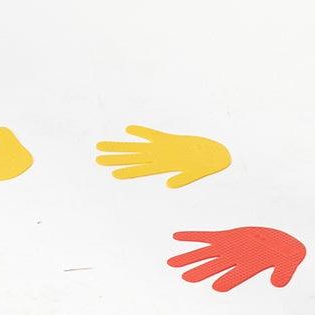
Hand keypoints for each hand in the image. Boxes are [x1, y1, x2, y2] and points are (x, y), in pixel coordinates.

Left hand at [96, 126, 229, 188]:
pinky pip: (152, 135)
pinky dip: (141, 132)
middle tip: (97, 157)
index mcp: (165, 166)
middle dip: (115, 157)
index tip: (112, 172)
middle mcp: (160, 157)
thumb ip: (183, 179)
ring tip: (102, 146)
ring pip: (137, 147)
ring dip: (120, 147)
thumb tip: (169, 184)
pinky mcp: (169, 140)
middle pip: (133, 157)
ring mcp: (163, 148)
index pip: (142, 169)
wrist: (217, 155)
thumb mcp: (197, 173)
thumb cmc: (209, 165)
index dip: (128, 171)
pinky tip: (128, 129)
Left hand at [168, 227, 305, 291]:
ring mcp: (228, 249)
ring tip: (171, 263)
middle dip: (200, 271)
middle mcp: (234, 259)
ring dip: (188, 258)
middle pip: (215, 267)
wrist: (282, 244)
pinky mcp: (226, 237)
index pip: (238, 275)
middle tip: (185, 278)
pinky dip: (191, 236)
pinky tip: (176, 236)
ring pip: (204, 254)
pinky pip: (205, 237)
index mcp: (250, 266)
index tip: (217, 287)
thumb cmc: (288, 254)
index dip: (229, 280)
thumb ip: (284, 272)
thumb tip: (278, 283)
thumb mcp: (290, 261)